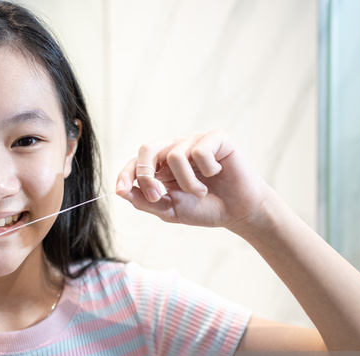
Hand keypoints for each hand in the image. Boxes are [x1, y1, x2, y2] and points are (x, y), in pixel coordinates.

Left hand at [115, 130, 272, 231]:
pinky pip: (199, 151)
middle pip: (147, 148)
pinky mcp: (216, 138)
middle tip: (157, 196)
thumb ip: (145, 201)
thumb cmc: (206, 209)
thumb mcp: (170, 210)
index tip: (121, 189)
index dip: (126, 174)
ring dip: (187, 182)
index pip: (136, 162)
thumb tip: (121, 191)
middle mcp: (176, 150)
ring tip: (201, 193)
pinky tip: (217, 174)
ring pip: (174, 155)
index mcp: (162, 166)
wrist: (239, 212)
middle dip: (146, 174)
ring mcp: (195, 142)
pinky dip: (207, 170)